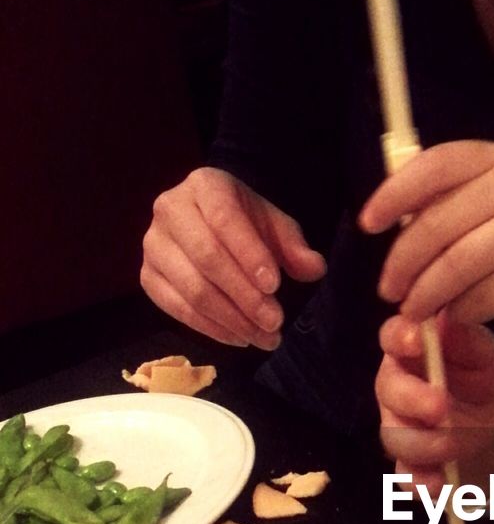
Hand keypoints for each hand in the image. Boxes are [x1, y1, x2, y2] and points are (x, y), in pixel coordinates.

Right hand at [141, 167, 325, 349]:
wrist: (208, 226)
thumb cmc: (246, 224)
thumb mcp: (275, 227)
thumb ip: (295, 246)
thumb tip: (314, 268)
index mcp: (204, 185)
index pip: (224, 218)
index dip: (249, 253)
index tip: (274, 285)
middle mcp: (169, 209)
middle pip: (206, 257)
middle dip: (245, 295)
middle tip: (275, 322)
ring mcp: (153, 245)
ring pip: (192, 288)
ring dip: (232, 319)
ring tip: (265, 338)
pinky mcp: (147, 276)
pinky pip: (176, 308)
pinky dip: (211, 329)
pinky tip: (240, 338)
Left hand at [359, 142, 493, 331]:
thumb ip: (471, 202)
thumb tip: (403, 223)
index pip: (437, 164)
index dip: (394, 193)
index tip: (368, 222)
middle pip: (438, 222)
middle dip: (403, 261)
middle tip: (388, 288)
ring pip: (454, 264)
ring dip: (425, 294)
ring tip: (413, 311)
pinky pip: (480, 296)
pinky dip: (461, 311)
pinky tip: (457, 316)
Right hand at [376, 314, 493, 495]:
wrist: (489, 420)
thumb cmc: (477, 376)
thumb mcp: (485, 355)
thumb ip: (469, 340)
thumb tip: (447, 324)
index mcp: (408, 352)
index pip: (391, 336)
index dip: (399, 338)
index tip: (417, 341)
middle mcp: (394, 387)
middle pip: (387, 391)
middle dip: (413, 399)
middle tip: (441, 407)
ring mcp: (397, 427)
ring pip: (395, 436)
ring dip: (426, 443)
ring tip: (457, 443)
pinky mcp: (408, 463)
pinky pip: (404, 475)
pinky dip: (420, 483)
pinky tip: (438, 484)